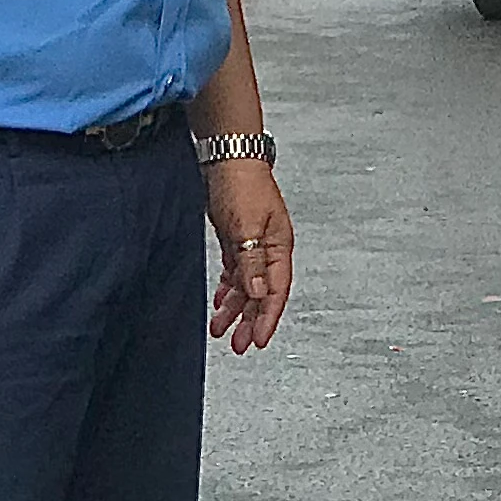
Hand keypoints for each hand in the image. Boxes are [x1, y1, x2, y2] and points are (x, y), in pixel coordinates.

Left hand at [205, 161, 291, 354]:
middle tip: (237, 344)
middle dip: (250, 321)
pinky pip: (237, 271)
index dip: (267, 319)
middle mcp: (269, 248)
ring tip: (221, 329)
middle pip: (262, 293)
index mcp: (279, 246)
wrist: (227, 156)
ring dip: (235, 308)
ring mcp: (253, 243)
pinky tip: (221, 300)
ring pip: (247, 285)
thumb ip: (252, 261)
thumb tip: (260, 294)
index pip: (276, 291)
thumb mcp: (246, 225)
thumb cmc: (241, 183)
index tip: (256, 341)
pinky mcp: (238, 238)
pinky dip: (230, 288)